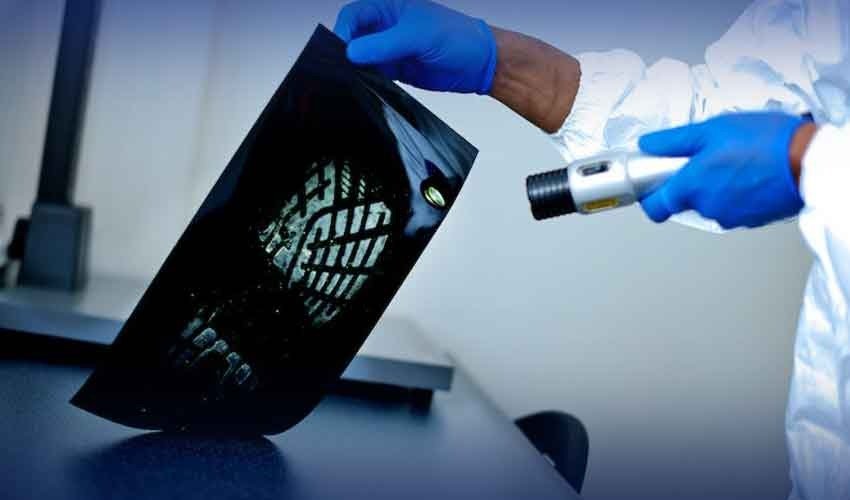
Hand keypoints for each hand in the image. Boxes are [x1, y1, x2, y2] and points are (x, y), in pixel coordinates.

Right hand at [333, 0, 497, 93]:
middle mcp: (386, 27)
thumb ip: (386, 44)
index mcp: (389, 7)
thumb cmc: (459, 37)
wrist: (479, 64)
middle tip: (345, 67)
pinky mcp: (394, 70)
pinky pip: (372, 75)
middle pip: (352, 37)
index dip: (343, 31)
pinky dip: (367, 81)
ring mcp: (389, 49)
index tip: (341, 50)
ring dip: (356, 69)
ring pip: (360, 58)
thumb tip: (354, 52)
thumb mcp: (420, 36)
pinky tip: (369, 85)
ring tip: (357, 78)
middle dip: (345, 52)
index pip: (354, 15)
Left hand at [638, 112, 805, 228]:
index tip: (653, 182)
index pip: (654, 207)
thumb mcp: (711, 129)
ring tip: (735, 160)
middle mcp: (707, 207)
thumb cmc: (765, 143)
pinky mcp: (751, 219)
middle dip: (690, 182)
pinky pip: (734, 206)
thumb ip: (673, 141)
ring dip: (716, 186)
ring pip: (711, 203)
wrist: (810, 161)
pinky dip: (736, 192)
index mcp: (690, 188)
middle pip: (684, 201)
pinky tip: (750, 172)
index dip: (650, 195)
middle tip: (706, 157)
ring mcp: (730, 216)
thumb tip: (648, 145)